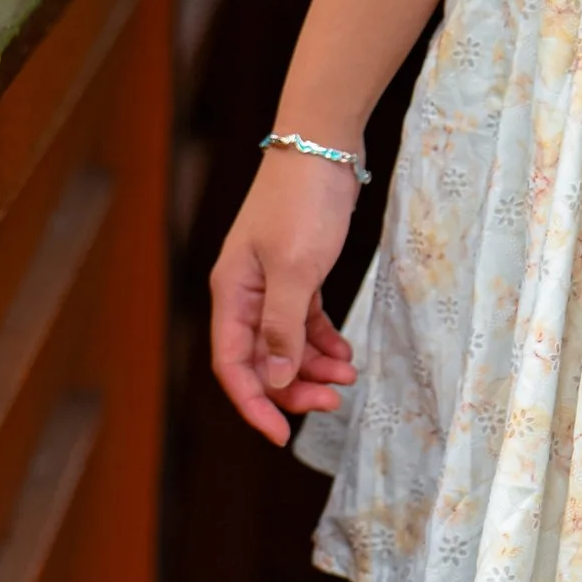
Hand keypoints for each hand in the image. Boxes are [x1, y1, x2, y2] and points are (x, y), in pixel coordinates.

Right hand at [209, 148, 362, 446]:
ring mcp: (270, 282)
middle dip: (294, 387)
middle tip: (335, 403)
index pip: (233, 365)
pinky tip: (345, 354)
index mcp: (232, 293)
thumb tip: (273, 379)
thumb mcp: (298, 269)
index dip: (254, 404)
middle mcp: (245, 293)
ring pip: (285, 343)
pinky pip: (303, 320)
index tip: (280, 436)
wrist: (322, 146)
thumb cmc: (304, 202)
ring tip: (349, 378)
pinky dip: (322, 340)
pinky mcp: (297, 271)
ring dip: (313, 366)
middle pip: (261, 359)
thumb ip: (284, 326)